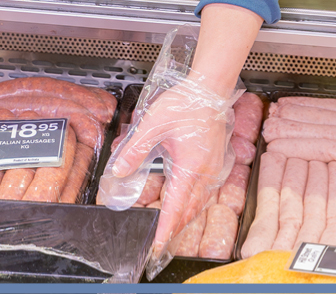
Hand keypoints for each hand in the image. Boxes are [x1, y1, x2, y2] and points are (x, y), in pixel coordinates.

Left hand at [110, 81, 233, 252]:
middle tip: (160, 240)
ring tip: (171, 227)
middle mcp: (205, 173)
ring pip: (199, 204)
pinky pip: (206, 193)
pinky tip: (186, 203)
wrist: (208, 90)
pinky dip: (194, 204)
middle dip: (175, 228)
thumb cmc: (185, 104)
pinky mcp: (216, 164)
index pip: (176, 206)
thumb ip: (136, 148)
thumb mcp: (153, 123)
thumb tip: (120, 169)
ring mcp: (213, 169)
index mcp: (189, 166)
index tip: (157, 243)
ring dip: (185, 218)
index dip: (166, 227)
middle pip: (190, 211)